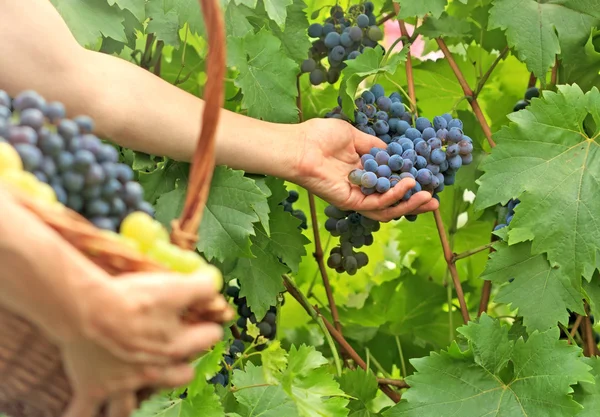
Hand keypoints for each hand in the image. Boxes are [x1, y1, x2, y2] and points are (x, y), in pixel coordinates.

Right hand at [60, 270, 232, 416]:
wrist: (89, 310)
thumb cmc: (133, 299)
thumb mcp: (174, 288)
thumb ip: (200, 287)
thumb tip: (215, 283)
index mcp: (176, 347)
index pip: (208, 339)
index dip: (209, 328)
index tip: (208, 322)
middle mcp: (153, 371)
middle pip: (179, 376)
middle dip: (181, 368)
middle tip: (176, 355)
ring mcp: (122, 383)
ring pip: (130, 405)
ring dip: (131, 403)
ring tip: (132, 399)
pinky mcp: (93, 387)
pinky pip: (84, 412)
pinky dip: (81, 414)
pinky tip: (75, 416)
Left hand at [292, 118, 438, 221]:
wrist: (299, 145)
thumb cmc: (319, 137)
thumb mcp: (353, 135)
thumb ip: (374, 146)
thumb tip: (393, 151)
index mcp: (361, 171)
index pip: (389, 182)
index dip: (408, 182)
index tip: (427, 179)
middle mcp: (360, 186)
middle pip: (391, 200)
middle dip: (413, 202)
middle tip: (434, 200)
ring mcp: (355, 196)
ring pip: (386, 208)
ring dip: (408, 204)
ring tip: (428, 198)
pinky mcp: (349, 201)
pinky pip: (375, 204)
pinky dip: (393, 196)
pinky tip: (407, 186)